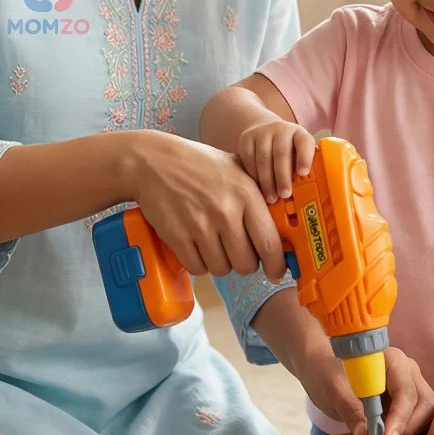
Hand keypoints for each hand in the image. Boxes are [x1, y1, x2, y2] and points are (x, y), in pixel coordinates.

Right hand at [132, 132, 286, 281]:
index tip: (276, 272)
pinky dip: (199, 263)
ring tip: (214, 244)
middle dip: (244, 262)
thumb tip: (280, 228)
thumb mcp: (236, 168)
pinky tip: (197, 246)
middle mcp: (226, 212)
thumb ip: (258, 194)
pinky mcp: (177, 237)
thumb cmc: (198, 164)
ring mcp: (200, 226)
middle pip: (246, 264)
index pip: (270, 243)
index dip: (276, 265)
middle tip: (237, 251)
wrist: (153, 162)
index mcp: (246, 194)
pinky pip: (198, 268)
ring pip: (222, 269)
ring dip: (221, 263)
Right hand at [237, 121, 316, 203]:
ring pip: (263, 158)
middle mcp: (281, 130)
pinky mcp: (246, 138)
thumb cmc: (289, 149)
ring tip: (271, 198)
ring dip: (267, 181)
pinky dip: (253, 176)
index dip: (304, 157)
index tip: (303, 173)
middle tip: (285, 195)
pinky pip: (249, 160)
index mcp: (299, 133)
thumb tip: (317, 190)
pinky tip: (258, 188)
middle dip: (283, 176)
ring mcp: (262, 132)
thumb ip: (307, 164)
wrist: (264, 129)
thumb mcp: (300, 151)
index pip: (304, 142)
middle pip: (281, 153)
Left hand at [297, 347, 433, 434]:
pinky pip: (423, 418)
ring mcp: (411, 384)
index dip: (399, 418)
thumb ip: (350, 410)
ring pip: (429, 412)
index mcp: (390, 359)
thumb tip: (365, 434)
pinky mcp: (410, 401)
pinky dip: (414, 433)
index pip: (405, 391)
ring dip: (414, 431)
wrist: (323, 370)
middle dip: (409, 427)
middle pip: (424, 402)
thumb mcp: (333, 391)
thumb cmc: (328, 374)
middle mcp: (406, 370)